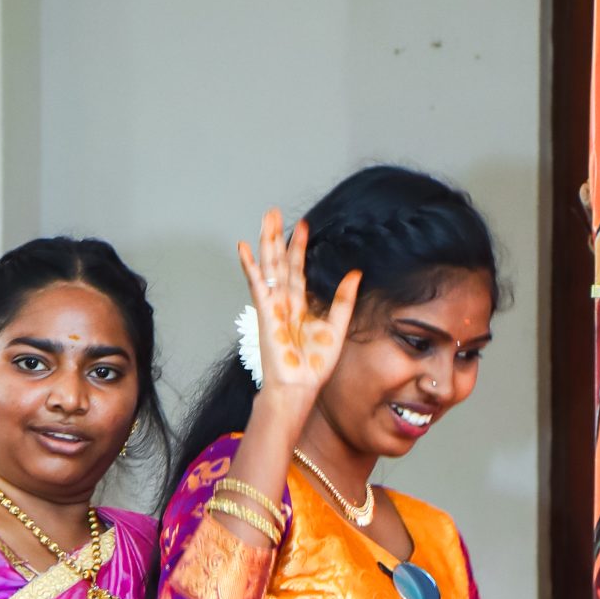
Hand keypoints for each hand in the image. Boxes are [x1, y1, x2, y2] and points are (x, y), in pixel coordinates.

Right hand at [237, 210, 361, 417]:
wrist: (299, 386)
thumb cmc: (313, 366)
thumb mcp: (337, 326)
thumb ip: (344, 299)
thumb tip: (355, 273)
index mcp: (299, 306)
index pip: (297, 270)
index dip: (299, 248)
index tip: (302, 226)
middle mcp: (284, 301)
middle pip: (280, 262)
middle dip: (278, 236)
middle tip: (275, 212)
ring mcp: (273, 305)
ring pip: (269, 266)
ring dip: (266, 242)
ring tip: (266, 219)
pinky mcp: (265, 312)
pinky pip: (257, 283)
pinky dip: (250, 265)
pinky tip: (244, 247)